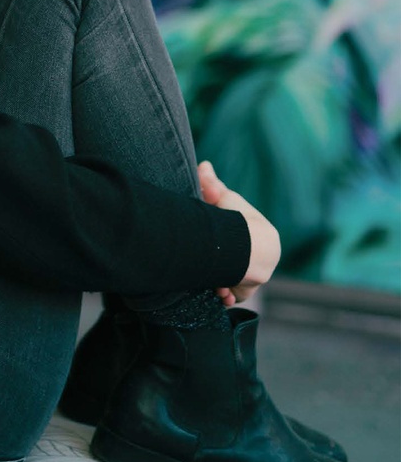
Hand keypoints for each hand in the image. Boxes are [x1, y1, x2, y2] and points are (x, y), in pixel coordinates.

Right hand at [197, 160, 280, 306]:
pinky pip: (232, 296)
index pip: (239, 241)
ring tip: (212, 279)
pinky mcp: (243, 291)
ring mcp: (250, 277)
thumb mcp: (221, 196)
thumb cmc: (235, 218)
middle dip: (222, 265)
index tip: (212, 244)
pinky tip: (220, 293)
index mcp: (258, 236)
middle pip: (235, 264)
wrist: (250, 250)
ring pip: (233, 281)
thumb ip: (210, 183)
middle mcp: (256, 259)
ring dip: (221, 281)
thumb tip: (203, 165)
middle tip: (208, 264)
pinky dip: (225, 295)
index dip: (224, 243)